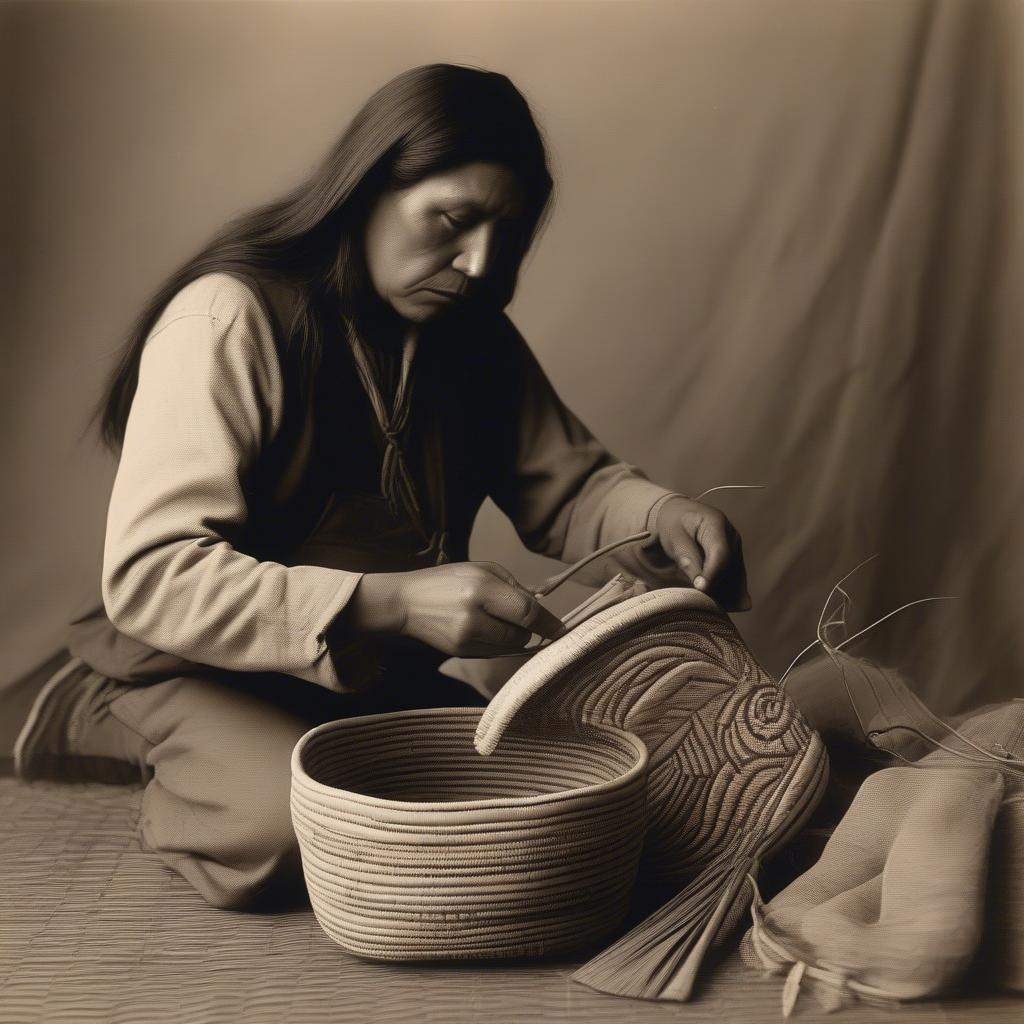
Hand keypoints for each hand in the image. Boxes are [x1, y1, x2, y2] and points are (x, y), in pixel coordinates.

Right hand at [346, 561, 567, 656]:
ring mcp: (467, 640)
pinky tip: (480, 628)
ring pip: (511, 646)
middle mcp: (474, 618)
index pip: (526, 611)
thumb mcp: (480, 570)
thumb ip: (513, 585)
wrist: (405, 604)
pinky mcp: (462, 654)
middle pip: (521, 633)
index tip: (563, 629)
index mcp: (481, 590)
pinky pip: (495, 652)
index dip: (548, 622)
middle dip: (528, 627)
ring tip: (492, 618)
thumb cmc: (446, 581)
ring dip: (512, 635)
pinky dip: (498, 643)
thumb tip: (541, 603)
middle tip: (515, 614)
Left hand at [638, 496, 751, 610]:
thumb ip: (687, 559)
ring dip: (725, 594)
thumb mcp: (673, 537)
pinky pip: (734, 578)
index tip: (702, 591)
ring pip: (736, 577)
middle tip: (701, 605)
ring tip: (710, 609)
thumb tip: (702, 585)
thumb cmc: (672, 523)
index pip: (721, 555)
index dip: (713, 575)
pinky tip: (719, 604)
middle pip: (730, 569)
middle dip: (718, 588)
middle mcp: (732, 536)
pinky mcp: (734, 558)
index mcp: (716, 524)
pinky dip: (727, 592)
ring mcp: (736, 547)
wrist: (678, 513)